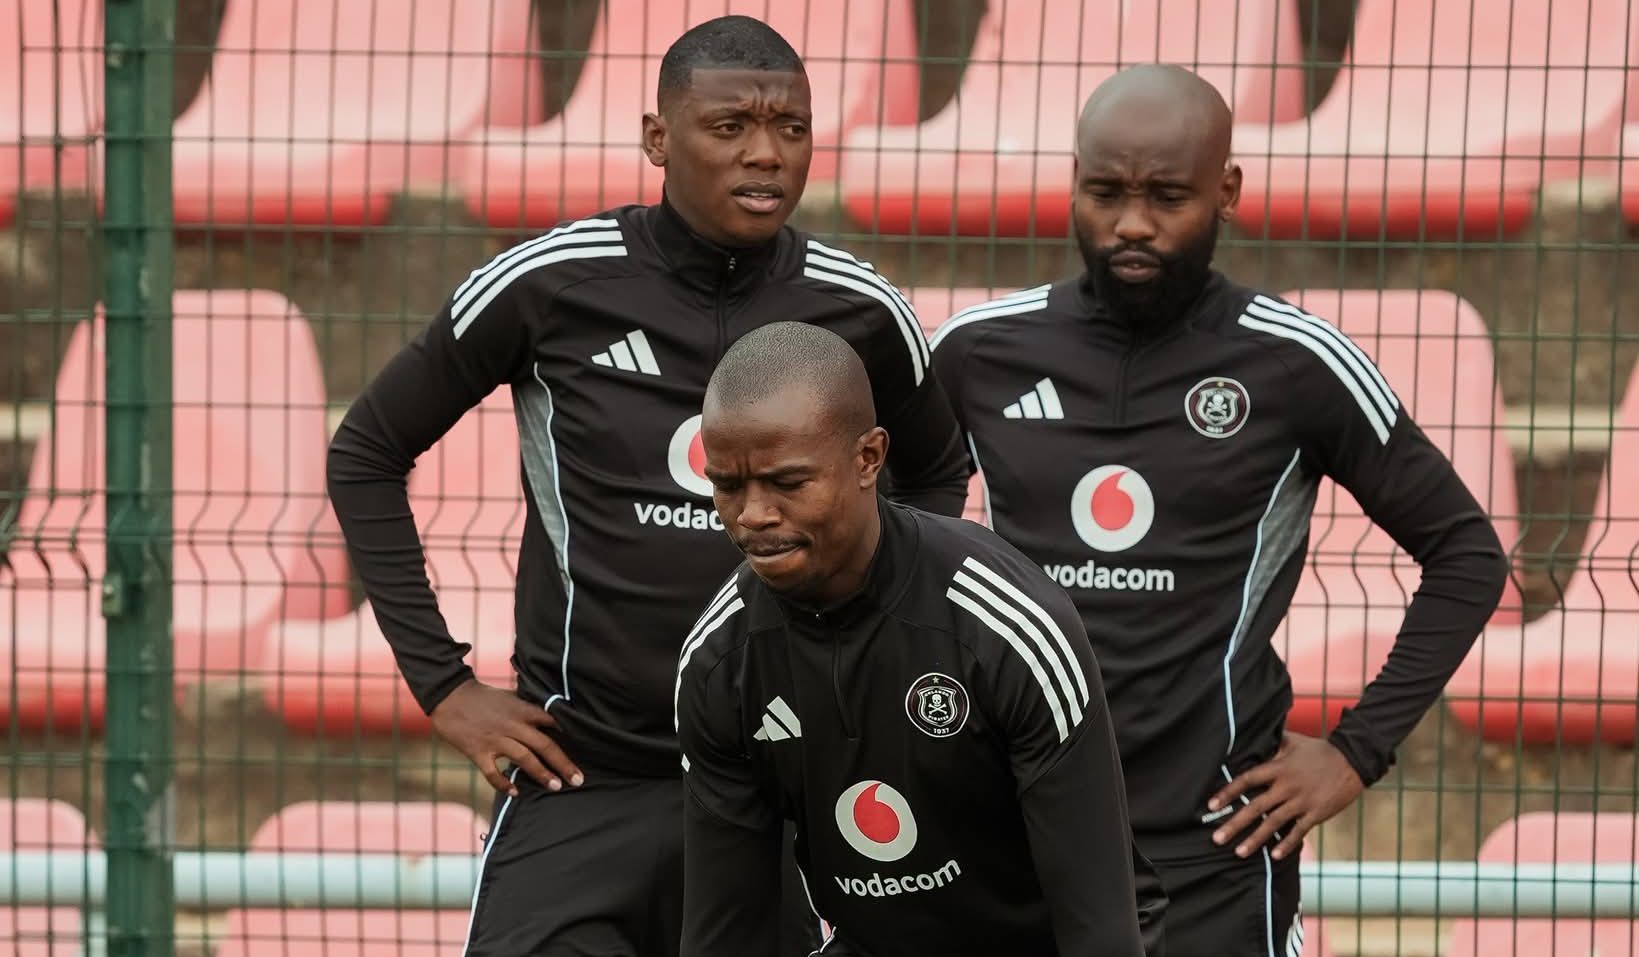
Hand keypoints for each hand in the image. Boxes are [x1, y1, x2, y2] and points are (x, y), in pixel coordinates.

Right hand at [430, 678, 583, 796]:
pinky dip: (504, 784)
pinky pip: (492, 773)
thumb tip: (550, 717)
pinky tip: (516, 793)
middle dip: (563, 763)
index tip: (587, 746)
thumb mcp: (510, 698)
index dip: (570, 733)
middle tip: (578, 779)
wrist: (449, 695)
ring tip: (556, 786)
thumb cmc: (481, 697)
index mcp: (522, 710)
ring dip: (542, 774)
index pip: (552, 721)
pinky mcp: (478, 751)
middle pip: (544, 745)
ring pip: (524, 759)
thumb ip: (528, 709)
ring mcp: (495, 740)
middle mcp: (513, 726)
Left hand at [1207, 732, 1363, 860]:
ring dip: (1255, 839)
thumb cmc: (1320, 750)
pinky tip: (1274, 856)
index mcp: (1278, 768)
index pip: (1246, 780)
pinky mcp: (1316, 813)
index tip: (1210, 805)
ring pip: (1273, 823)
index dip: (1227, 792)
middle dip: (1235, 824)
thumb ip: (1272, 743)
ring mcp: (1302, 801)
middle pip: (1255, 807)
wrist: (1353, 760)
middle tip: (1216, 839)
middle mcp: (1286, 786)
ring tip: (1238, 852)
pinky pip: (1299, 831)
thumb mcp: (1293, 741)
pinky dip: (1287, 844)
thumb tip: (1254, 737)